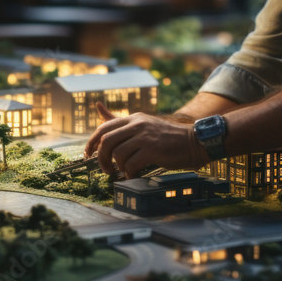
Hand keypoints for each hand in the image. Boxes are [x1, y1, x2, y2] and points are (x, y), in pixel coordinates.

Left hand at [84, 102, 208, 176]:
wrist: (193, 142)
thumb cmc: (166, 136)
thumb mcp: (143, 123)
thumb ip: (120, 120)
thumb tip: (97, 106)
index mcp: (133, 118)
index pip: (104, 127)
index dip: (92, 142)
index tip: (88, 154)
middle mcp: (137, 125)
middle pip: (106, 141)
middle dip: (101, 158)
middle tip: (106, 169)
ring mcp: (145, 137)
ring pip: (118, 154)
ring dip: (118, 167)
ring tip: (125, 172)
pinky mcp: (152, 150)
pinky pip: (131, 165)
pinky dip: (130, 173)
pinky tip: (135, 174)